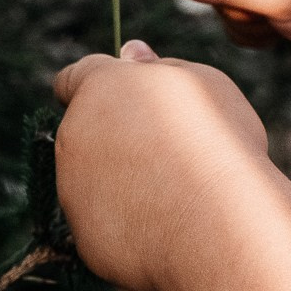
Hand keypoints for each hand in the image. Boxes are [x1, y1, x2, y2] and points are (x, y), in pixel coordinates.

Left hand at [52, 42, 269, 290]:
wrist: (218, 223)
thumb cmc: (218, 142)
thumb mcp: (203, 81)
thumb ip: (157, 66)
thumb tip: (131, 53)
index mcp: (99, 89)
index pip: (72, 78)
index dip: (91, 86)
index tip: (111, 98)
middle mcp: (74, 137)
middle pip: (85, 133)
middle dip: (115, 139)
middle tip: (169, 153)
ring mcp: (73, 191)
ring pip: (92, 182)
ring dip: (122, 183)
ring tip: (176, 195)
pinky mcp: (84, 237)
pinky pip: (105, 226)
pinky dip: (129, 227)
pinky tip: (169, 229)